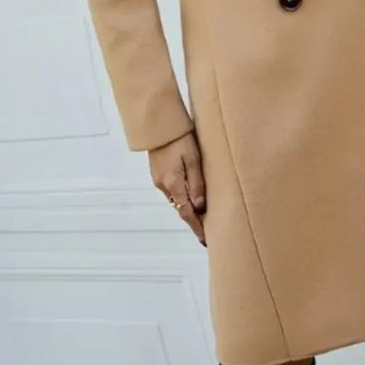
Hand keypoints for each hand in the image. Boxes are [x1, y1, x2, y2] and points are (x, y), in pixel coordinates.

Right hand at [148, 131, 206, 245]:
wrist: (160, 124)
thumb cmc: (179, 137)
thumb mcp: (193, 159)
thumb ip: (197, 183)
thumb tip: (200, 206)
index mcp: (173, 184)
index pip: (187, 213)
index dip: (197, 227)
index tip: (205, 239)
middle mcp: (164, 185)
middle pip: (181, 209)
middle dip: (193, 221)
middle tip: (205, 232)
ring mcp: (159, 179)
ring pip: (176, 200)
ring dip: (187, 209)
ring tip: (201, 217)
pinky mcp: (158, 173)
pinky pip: (171, 191)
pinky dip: (181, 198)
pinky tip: (189, 197)